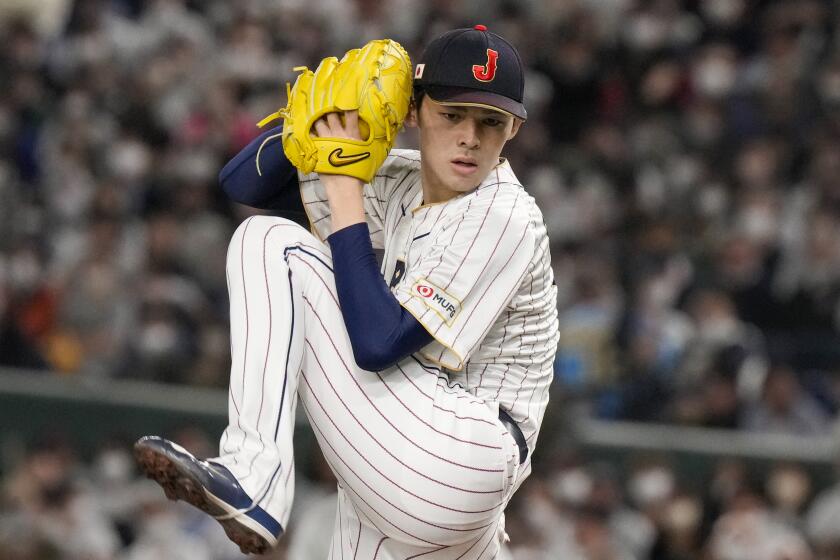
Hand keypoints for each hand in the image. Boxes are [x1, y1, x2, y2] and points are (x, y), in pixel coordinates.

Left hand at [313, 111, 365, 230]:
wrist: (344, 187)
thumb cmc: (359, 174)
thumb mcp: (369, 157)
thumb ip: (368, 145)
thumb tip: (372, 140)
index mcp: (353, 134)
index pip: (351, 113)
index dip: (348, 105)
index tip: (346, 99)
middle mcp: (339, 134)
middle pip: (331, 115)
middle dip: (329, 109)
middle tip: (327, 106)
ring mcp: (326, 140)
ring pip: (319, 122)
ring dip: (318, 118)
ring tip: (316, 116)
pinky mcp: (316, 148)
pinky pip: (310, 135)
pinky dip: (309, 131)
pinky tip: (307, 130)